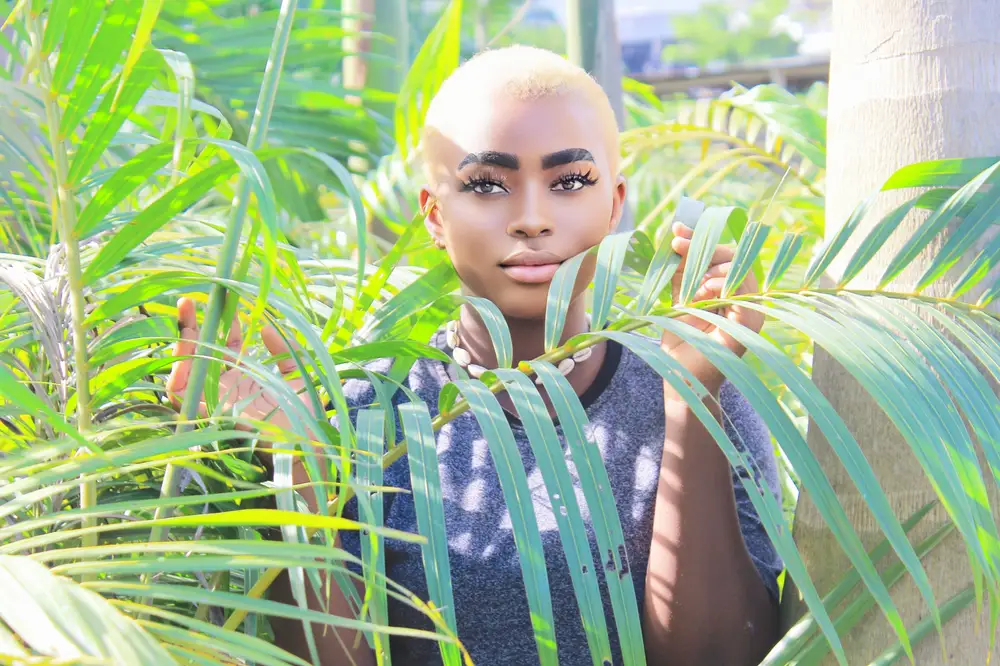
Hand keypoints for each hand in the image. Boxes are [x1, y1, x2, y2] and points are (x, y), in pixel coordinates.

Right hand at [165, 297, 316, 434]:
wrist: (303, 443)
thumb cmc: (303, 416)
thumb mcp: (298, 374)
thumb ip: (285, 349)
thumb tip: (265, 326)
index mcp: (244, 379)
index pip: (227, 345)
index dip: (224, 323)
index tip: (227, 299)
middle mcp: (224, 387)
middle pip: (201, 352)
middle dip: (192, 325)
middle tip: (189, 300)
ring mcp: (212, 399)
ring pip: (186, 368)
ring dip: (181, 340)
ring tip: (185, 315)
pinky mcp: (205, 411)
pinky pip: (180, 390)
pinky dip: (179, 367)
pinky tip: (185, 344)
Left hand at [660, 222, 763, 400]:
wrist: (680, 376)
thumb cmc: (681, 340)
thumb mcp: (679, 296)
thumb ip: (682, 269)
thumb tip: (677, 233)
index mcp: (732, 291)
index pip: (724, 255)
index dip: (700, 241)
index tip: (675, 233)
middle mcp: (747, 298)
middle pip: (734, 256)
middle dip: (702, 247)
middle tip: (677, 246)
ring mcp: (752, 310)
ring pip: (739, 269)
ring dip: (708, 269)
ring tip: (689, 285)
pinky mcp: (750, 323)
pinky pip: (741, 292)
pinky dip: (719, 285)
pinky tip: (700, 293)